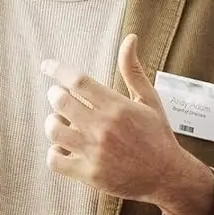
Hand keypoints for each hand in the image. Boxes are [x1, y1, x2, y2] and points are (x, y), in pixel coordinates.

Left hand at [43, 36, 213, 214]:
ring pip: (54, 130)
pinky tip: (63, 147)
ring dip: (52, 122)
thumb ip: (133, 71)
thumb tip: (130, 38)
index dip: (57, 70)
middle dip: (55, 96)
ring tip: (60, 121)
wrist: (167, 176)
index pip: (79, 81)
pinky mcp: (89, 174)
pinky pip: (55, 160)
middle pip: (61, 102)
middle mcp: (104, 128)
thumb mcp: (149, 100)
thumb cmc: (157, 136)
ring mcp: (94, 152)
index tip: (46, 66)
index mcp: (117, 107)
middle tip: (58, 96)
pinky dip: (54, 152)